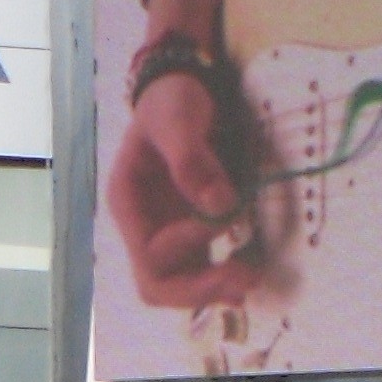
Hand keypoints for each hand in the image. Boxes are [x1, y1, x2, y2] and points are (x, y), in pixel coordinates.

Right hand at [108, 57, 259, 309]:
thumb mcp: (178, 117)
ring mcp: (167, 235)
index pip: (150, 253)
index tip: (229, 214)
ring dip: (214, 290)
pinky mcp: (191, 235)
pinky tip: (250, 273)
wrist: (181, 90)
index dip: (188, 243)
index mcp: (128, 205)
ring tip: (252, 279)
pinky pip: (202, 271)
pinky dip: (224, 277)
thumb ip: (191, 159)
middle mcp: (144, 229)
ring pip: (179, 287)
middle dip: (199, 288)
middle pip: (157, 285)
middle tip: (245, 277)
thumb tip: (220, 206)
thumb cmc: (172, 100)